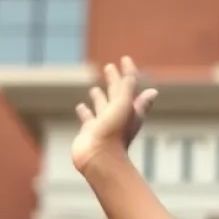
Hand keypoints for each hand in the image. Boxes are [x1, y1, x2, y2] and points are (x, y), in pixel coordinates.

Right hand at [72, 56, 157, 172]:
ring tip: (95, 89)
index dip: (128, 73)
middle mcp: (117, 116)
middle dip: (114, 81)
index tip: (125, 59)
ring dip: (99, 97)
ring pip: (101, 107)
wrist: (99, 159)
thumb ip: (127, 88)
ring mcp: (103, 124)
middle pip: (116, 94)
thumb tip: (137, 76)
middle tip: (109, 68)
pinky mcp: (90, 132)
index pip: (129, 86)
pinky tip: (81, 107)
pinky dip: (85, 112)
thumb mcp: (123, 105)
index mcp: (128, 109)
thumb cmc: (114, 133)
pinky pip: (87, 119)